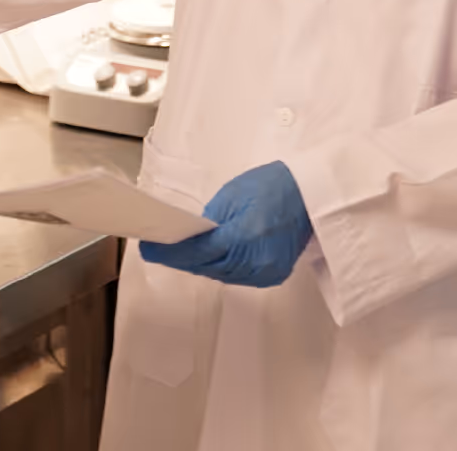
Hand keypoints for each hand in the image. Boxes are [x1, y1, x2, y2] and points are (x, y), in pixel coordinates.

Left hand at [139, 161, 311, 287]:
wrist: (312, 195)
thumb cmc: (271, 185)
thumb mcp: (232, 196)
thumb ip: (211, 221)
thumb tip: (191, 236)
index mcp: (245, 237)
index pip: (200, 252)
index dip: (172, 253)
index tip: (148, 250)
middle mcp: (256, 263)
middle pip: (209, 267)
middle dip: (182, 260)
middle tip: (158, 251)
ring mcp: (267, 273)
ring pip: (222, 275)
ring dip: (199, 266)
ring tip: (177, 254)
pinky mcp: (274, 276)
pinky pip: (238, 276)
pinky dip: (220, 268)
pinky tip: (206, 259)